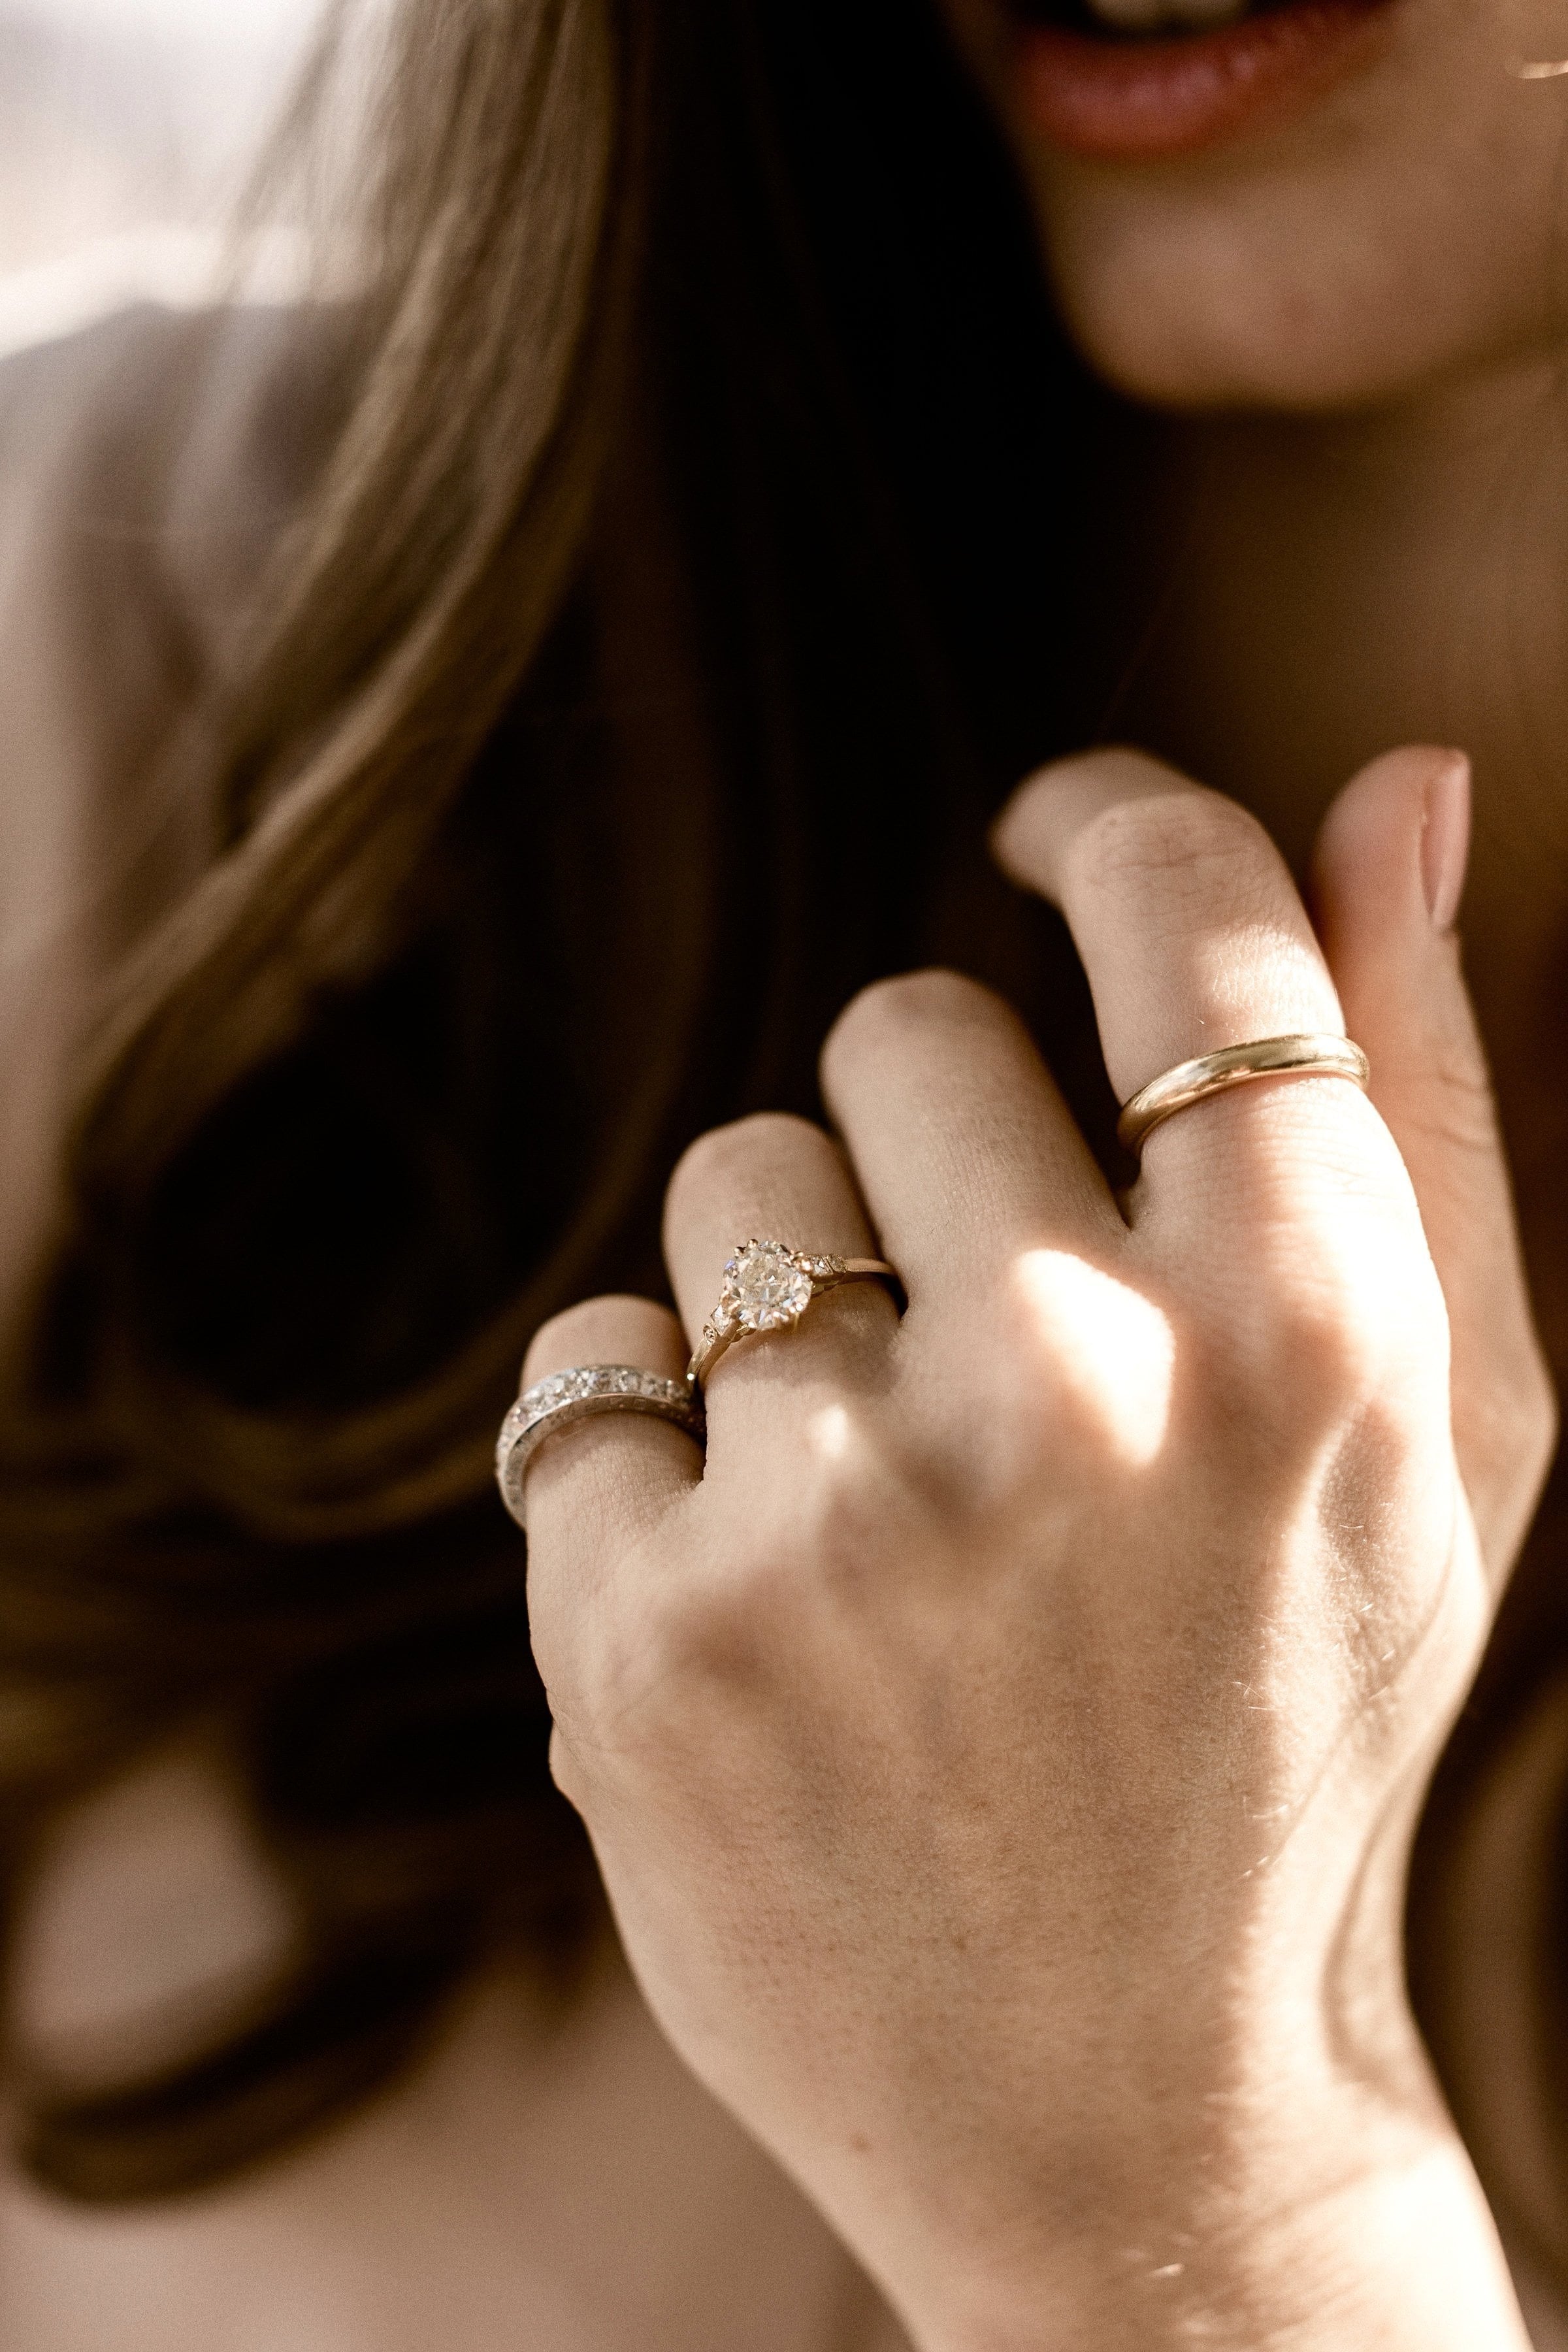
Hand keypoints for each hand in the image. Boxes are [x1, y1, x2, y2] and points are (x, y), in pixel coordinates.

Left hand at [522, 746, 1553, 2350]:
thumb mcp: (1449, 1428)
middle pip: (900, 1028)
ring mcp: (840, 1524)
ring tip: (901, 1511)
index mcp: (1309, 1328)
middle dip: (945, 1153)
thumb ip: (1423, 1082)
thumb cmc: (1301, 1725)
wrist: (1138, 2117)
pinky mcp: (645, 1637)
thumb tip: (1401, 778)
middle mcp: (1073, 1395)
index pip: (1182, 910)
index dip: (1108, 822)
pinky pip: (585, 1368)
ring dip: (797, 1303)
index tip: (1049, 830)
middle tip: (1009, 1356)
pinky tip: (778, 1604)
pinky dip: (659, 1457)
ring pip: (731, 1187)